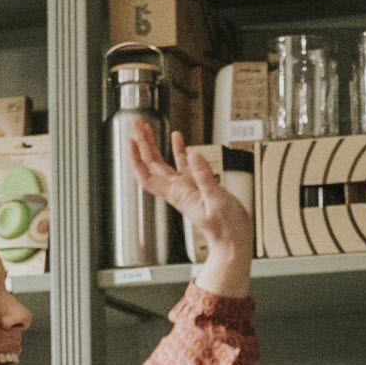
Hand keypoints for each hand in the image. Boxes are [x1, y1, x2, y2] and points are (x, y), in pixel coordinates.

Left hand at [126, 120, 253, 297]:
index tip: (131, 140)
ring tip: (149, 128)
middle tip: (137, 124)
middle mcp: (177, 190)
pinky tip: (178, 138)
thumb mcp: (217, 200)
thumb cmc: (225, 228)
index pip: (148, 175)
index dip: (137, 158)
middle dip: (142, 143)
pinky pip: (182, 165)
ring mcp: (186, 187)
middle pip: (151, 164)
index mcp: (178, 194)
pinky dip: (178, 150)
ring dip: (154, 145)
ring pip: (163, 163)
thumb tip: (193, 155)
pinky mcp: (197, 186)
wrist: (233, 240)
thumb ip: (205, 177)